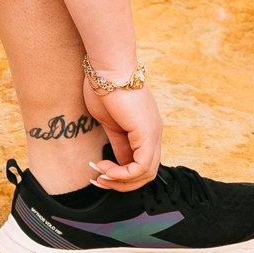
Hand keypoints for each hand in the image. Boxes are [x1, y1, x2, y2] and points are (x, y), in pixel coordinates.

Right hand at [83, 73, 161, 190]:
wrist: (106, 69)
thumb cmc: (103, 87)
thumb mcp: (110, 123)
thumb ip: (117, 143)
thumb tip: (117, 163)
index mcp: (146, 129)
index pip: (141, 164)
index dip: (121, 175)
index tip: (98, 174)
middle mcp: (154, 133)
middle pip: (147, 173)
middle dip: (122, 183)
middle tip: (99, 180)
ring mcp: (153, 133)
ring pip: (146, 173)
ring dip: (120, 180)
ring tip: (100, 174)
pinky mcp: (147, 133)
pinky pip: (141, 166)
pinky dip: (123, 174)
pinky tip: (105, 168)